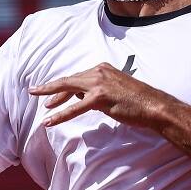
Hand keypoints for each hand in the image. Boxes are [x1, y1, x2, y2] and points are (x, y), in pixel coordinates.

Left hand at [29, 63, 173, 129]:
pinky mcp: (100, 97)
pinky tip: (49, 121)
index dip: (61, 86)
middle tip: (34, 92)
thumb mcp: (115, 90)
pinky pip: (75, 108)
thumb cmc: (138, 101)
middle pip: (68, 80)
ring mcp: (99, 83)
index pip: (76, 77)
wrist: (155, 106)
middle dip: (50, 88)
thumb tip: (81, 98)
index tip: (49, 94)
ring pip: (68, 89)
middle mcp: (99, 72)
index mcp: (102, 68)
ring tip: (41, 107)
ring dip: (52, 98)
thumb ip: (98, 91)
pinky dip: (60, 115)